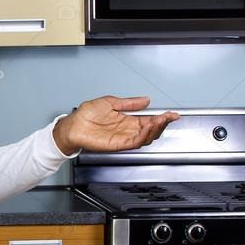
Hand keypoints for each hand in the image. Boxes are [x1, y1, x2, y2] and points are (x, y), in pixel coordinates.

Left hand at [53, 96, 178, 153]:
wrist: (73, 125)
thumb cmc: (86, 114)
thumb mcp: (111, 102)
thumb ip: (129, 103)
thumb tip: (145, 100)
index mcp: (127, 119)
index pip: (149, 119)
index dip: (161, 117)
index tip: (172, 114)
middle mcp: (127, 130)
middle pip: (150, 130)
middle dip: (162, 124)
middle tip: (168, 117)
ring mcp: (123, 137)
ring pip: (145, 137)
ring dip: (154, 130)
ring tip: (159, 121)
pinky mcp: (117, 144)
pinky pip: (134, 142)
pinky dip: (142, 136)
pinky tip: (147, 128)